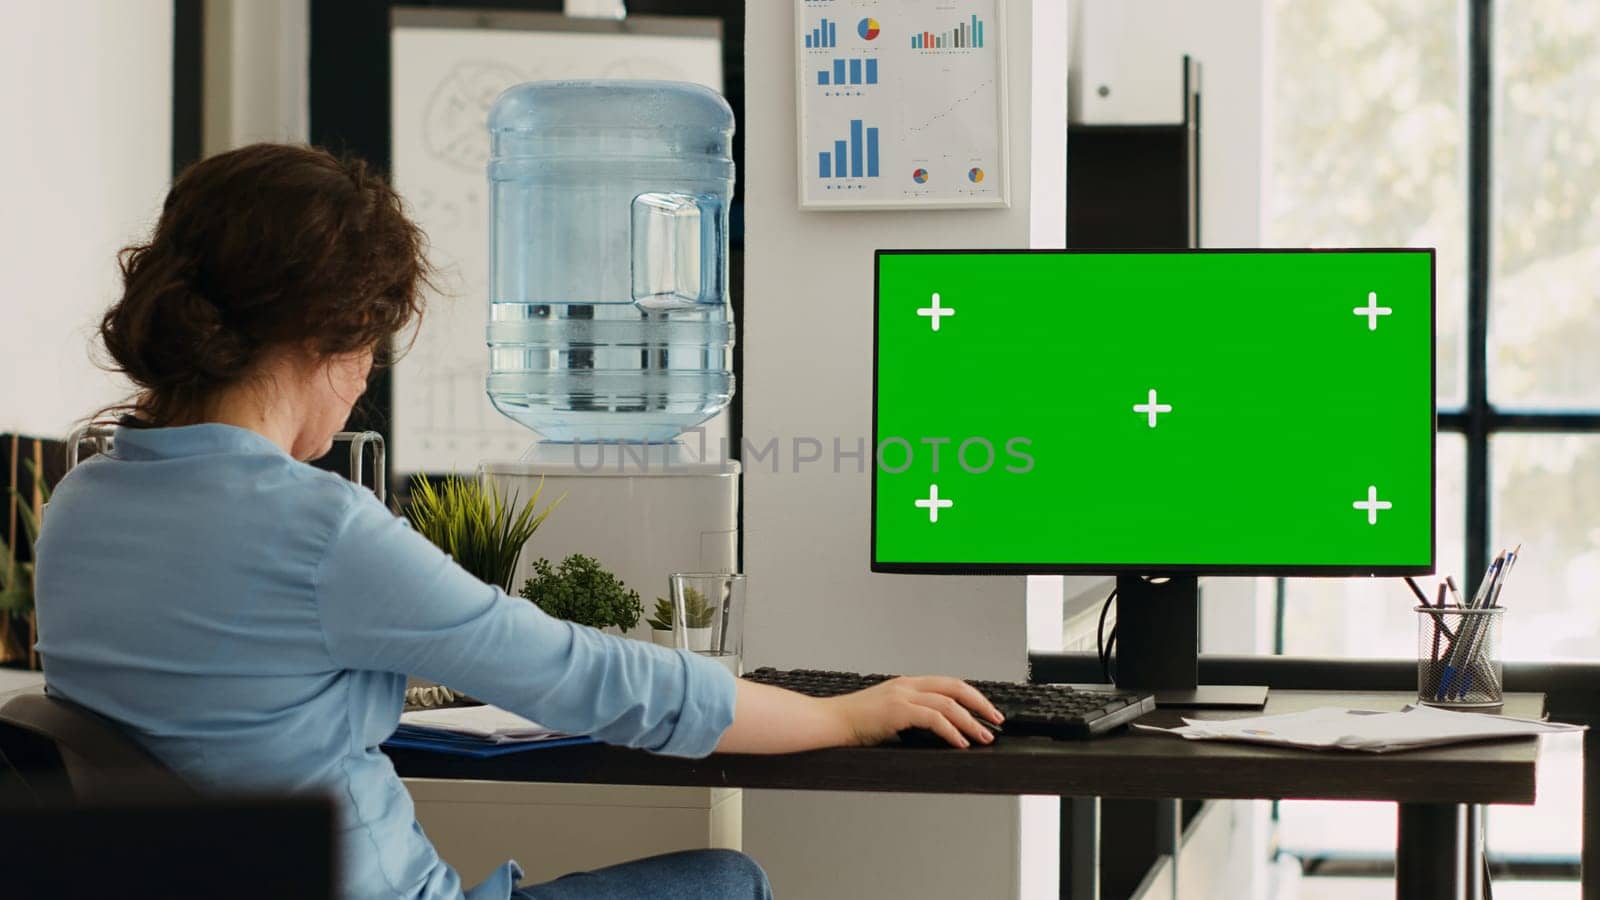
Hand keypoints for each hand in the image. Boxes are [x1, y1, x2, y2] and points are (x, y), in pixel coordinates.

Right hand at [823, 676, 1003, 748]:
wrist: (829, 722)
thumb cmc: (852, 723)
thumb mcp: (885, 717)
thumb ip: (908, 720)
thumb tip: (933, 735)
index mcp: (906, 685)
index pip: (948, 684)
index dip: (971, 696)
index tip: (986, 711)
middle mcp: (907, 686)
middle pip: (955, 687)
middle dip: (980, 704)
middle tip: (996, 720)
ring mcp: (902, 695)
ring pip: (949, 704)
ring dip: (971, 722)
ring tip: (983, 737)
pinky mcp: (898, 710)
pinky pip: (935, 718)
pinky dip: (952, 730)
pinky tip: (960, 742)